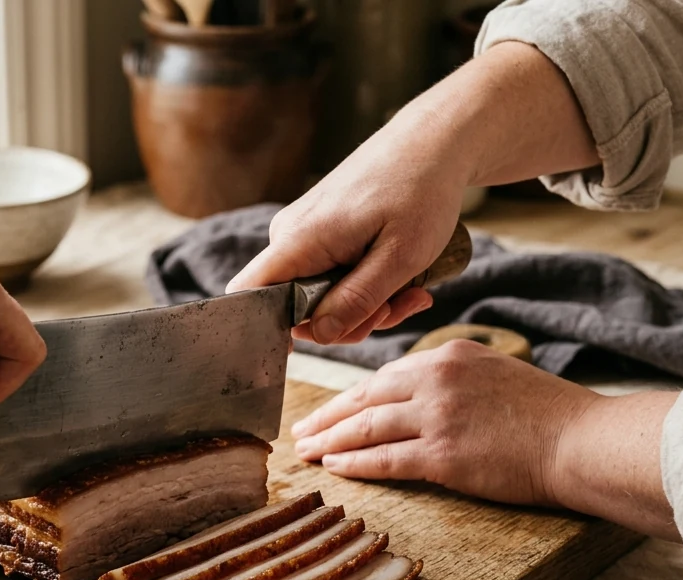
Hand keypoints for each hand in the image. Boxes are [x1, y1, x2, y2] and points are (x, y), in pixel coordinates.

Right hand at [226, 108, 468, 345]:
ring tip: (410, 291)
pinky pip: (330, 277)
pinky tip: (401, 280)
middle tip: (394, 309)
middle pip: (294, 308)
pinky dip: (365, 286)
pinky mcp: (320, 233)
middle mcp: (290, 237)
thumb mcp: (400, 258)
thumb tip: (320, 335)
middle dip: (346, 321)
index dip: (270, 330)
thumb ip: (357, 301)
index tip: (323, 335)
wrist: (434, 141)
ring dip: (365, 306)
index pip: (248, 296)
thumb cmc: (421, 189)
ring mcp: (304, 234)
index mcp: (299, 240)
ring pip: (319, 296)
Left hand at [291, 340, 599, 506]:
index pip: (384, 377)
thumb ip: (452, 380)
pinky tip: (334, 468)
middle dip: (327, 417)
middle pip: (365, 399)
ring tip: (307, 453)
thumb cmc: (547, 414)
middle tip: (301, 432)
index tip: (329, 411)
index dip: (351, 398)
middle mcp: (437, 380)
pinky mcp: (443, 454)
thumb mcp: (494, 373)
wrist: (581, 440)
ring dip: (330, 441)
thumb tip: (415, 397)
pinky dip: (354, 464)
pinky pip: (384, 459)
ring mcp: (438, 416)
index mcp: (448, 355)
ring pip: (366, 428)